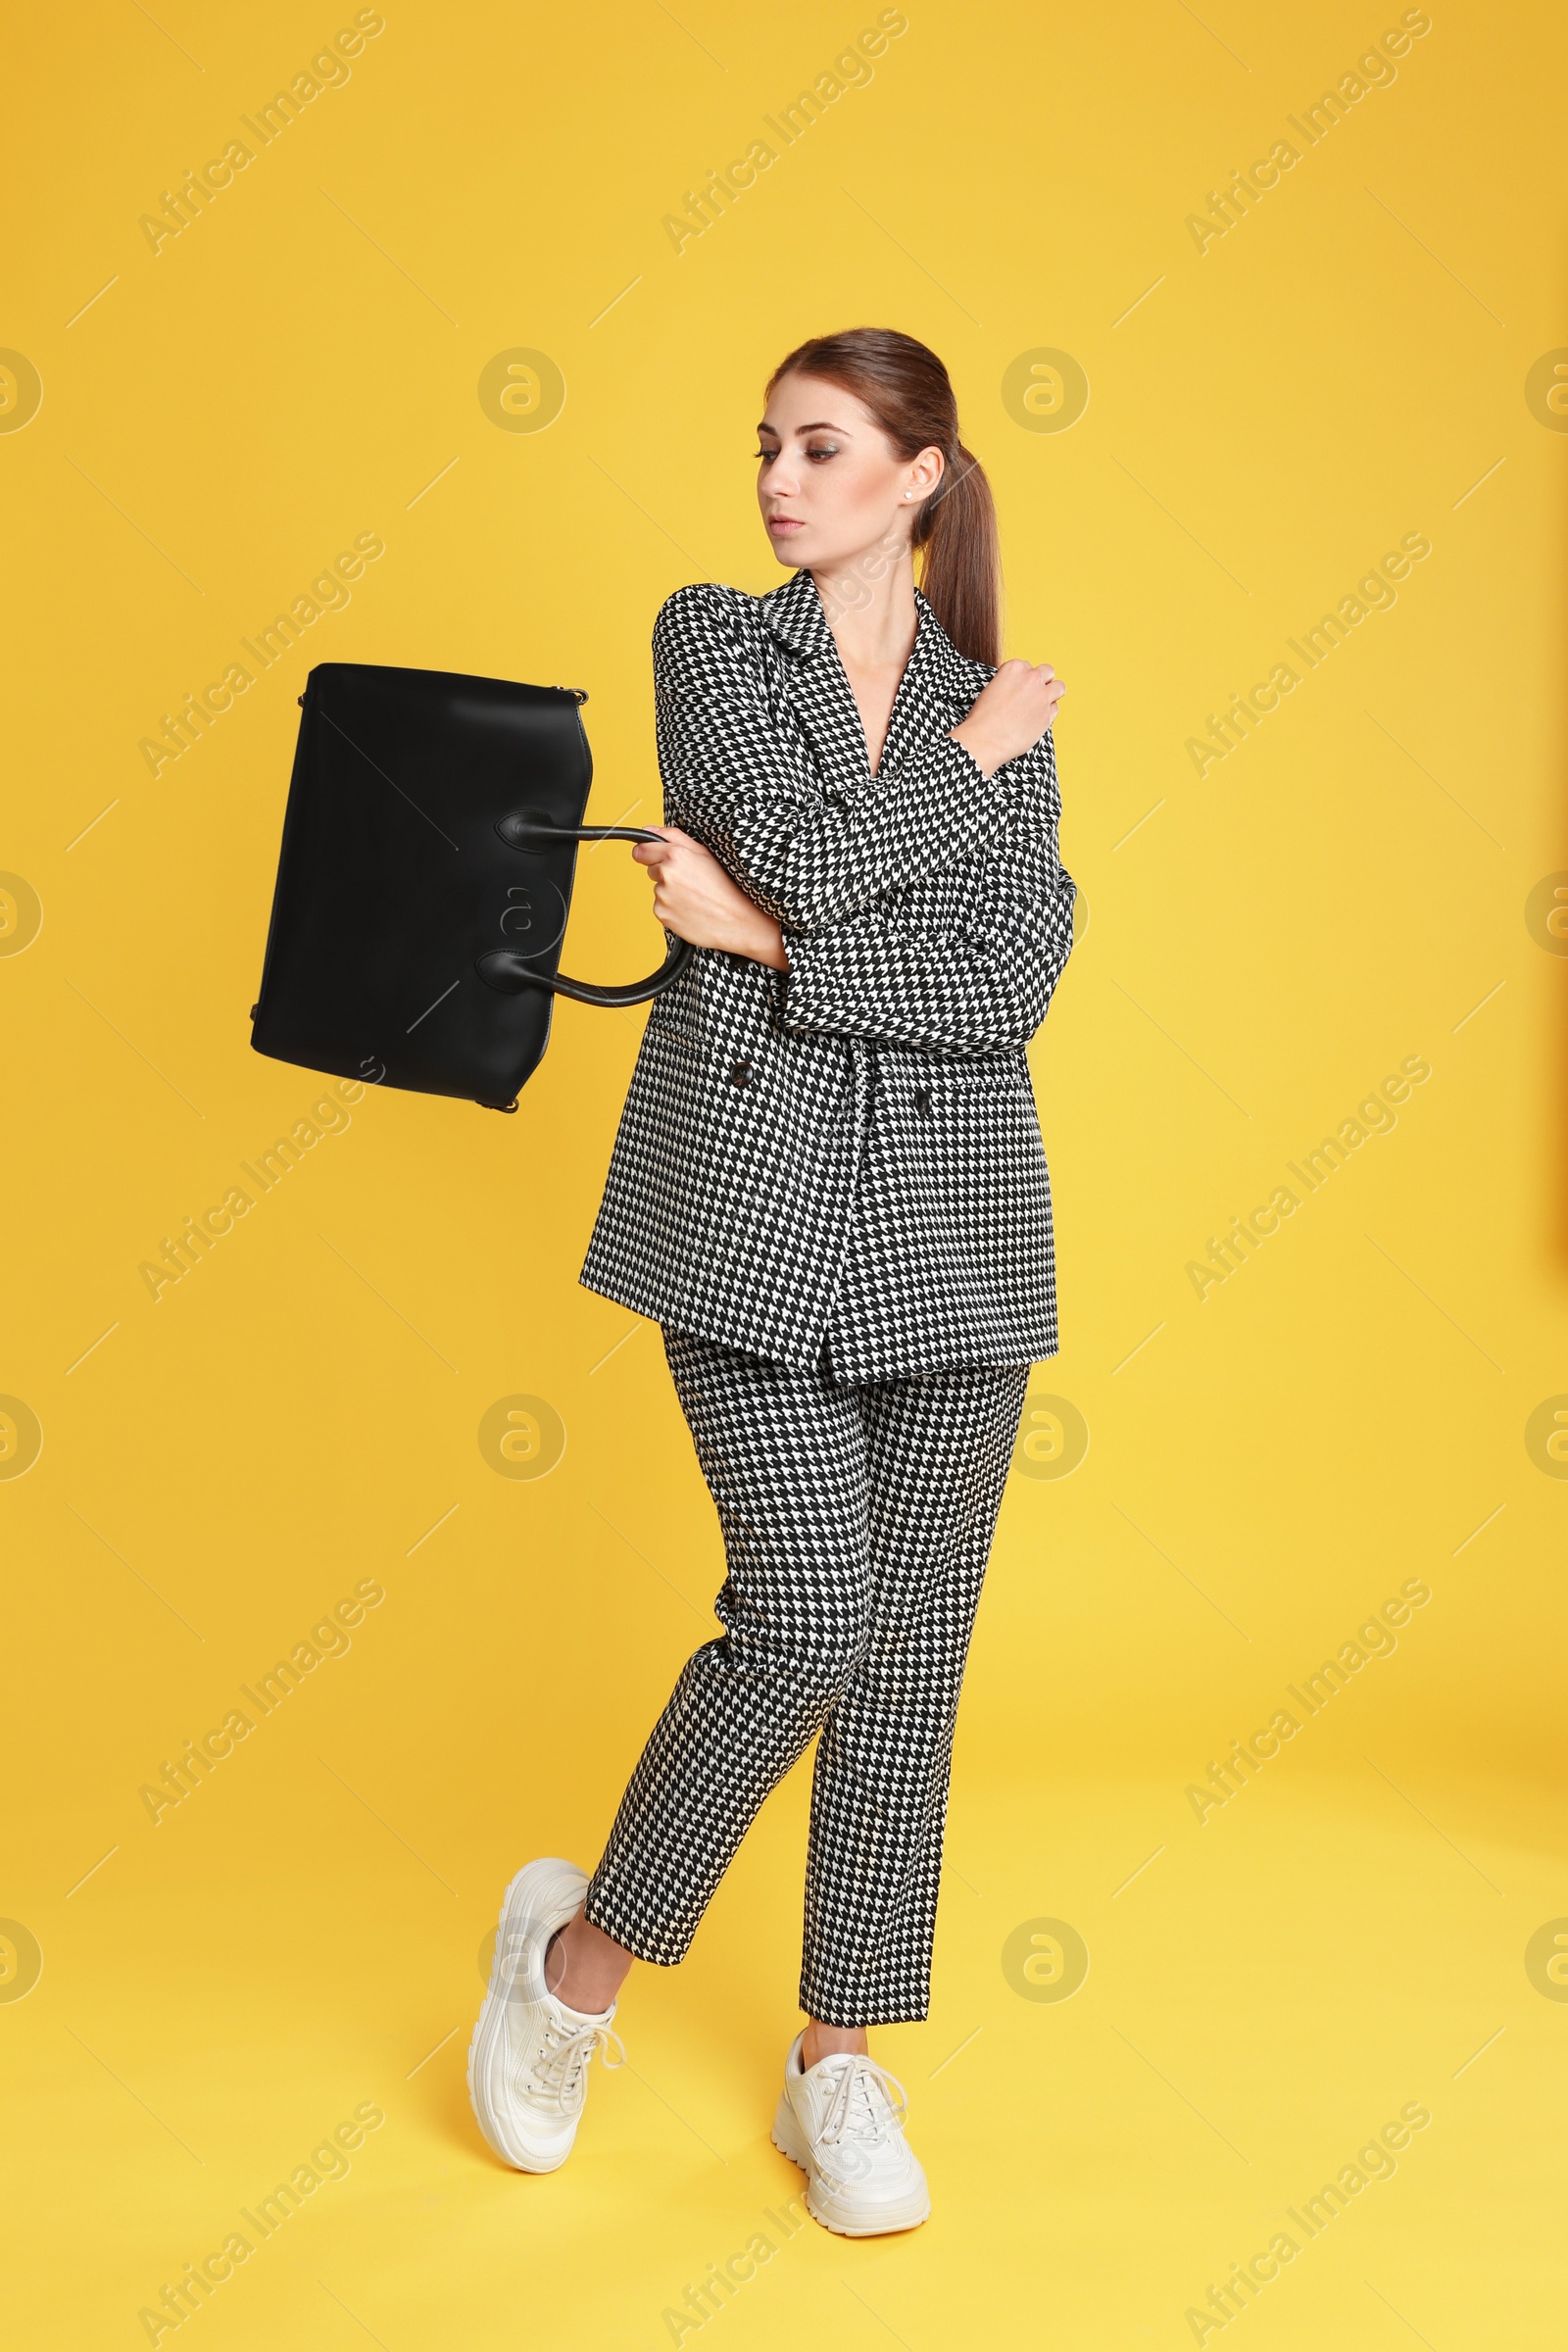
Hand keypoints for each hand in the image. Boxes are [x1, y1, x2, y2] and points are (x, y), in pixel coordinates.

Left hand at [630, 827, 787, 966]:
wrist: (737, 921)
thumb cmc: (726, 886)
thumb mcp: (705, 853)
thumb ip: (674, 837)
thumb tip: (650, 830)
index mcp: (675, 855)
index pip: (641, 850)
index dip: (648, 853)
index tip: (654, 858)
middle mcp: (665, 874)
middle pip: (651, 870)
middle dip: (666, 873)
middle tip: (691, 881)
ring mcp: (662, 896)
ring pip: (658, 890)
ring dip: (670, 893)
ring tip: (695, 897)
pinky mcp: (662, 914)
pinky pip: (661, 907)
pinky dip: (672, 909)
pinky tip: (691, 909)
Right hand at [950, 658, 1064, 777]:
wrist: (984, 739)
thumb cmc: (982, 717)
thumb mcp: (992, 688)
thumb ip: (1009, 682)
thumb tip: (1019, 688)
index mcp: (1015, 668)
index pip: (1027, 666)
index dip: (1023, 678)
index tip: (1018, 688)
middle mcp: (1031, 678)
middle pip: (1047, 671)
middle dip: (1042, 680)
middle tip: (1033, 693)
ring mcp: (1042, 696)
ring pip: (1059, 687)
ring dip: (1052, 693)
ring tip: (1042, 703)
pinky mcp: (1047, 715)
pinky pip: (1055, 708)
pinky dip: (1048, 712)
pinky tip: (1036, 719)